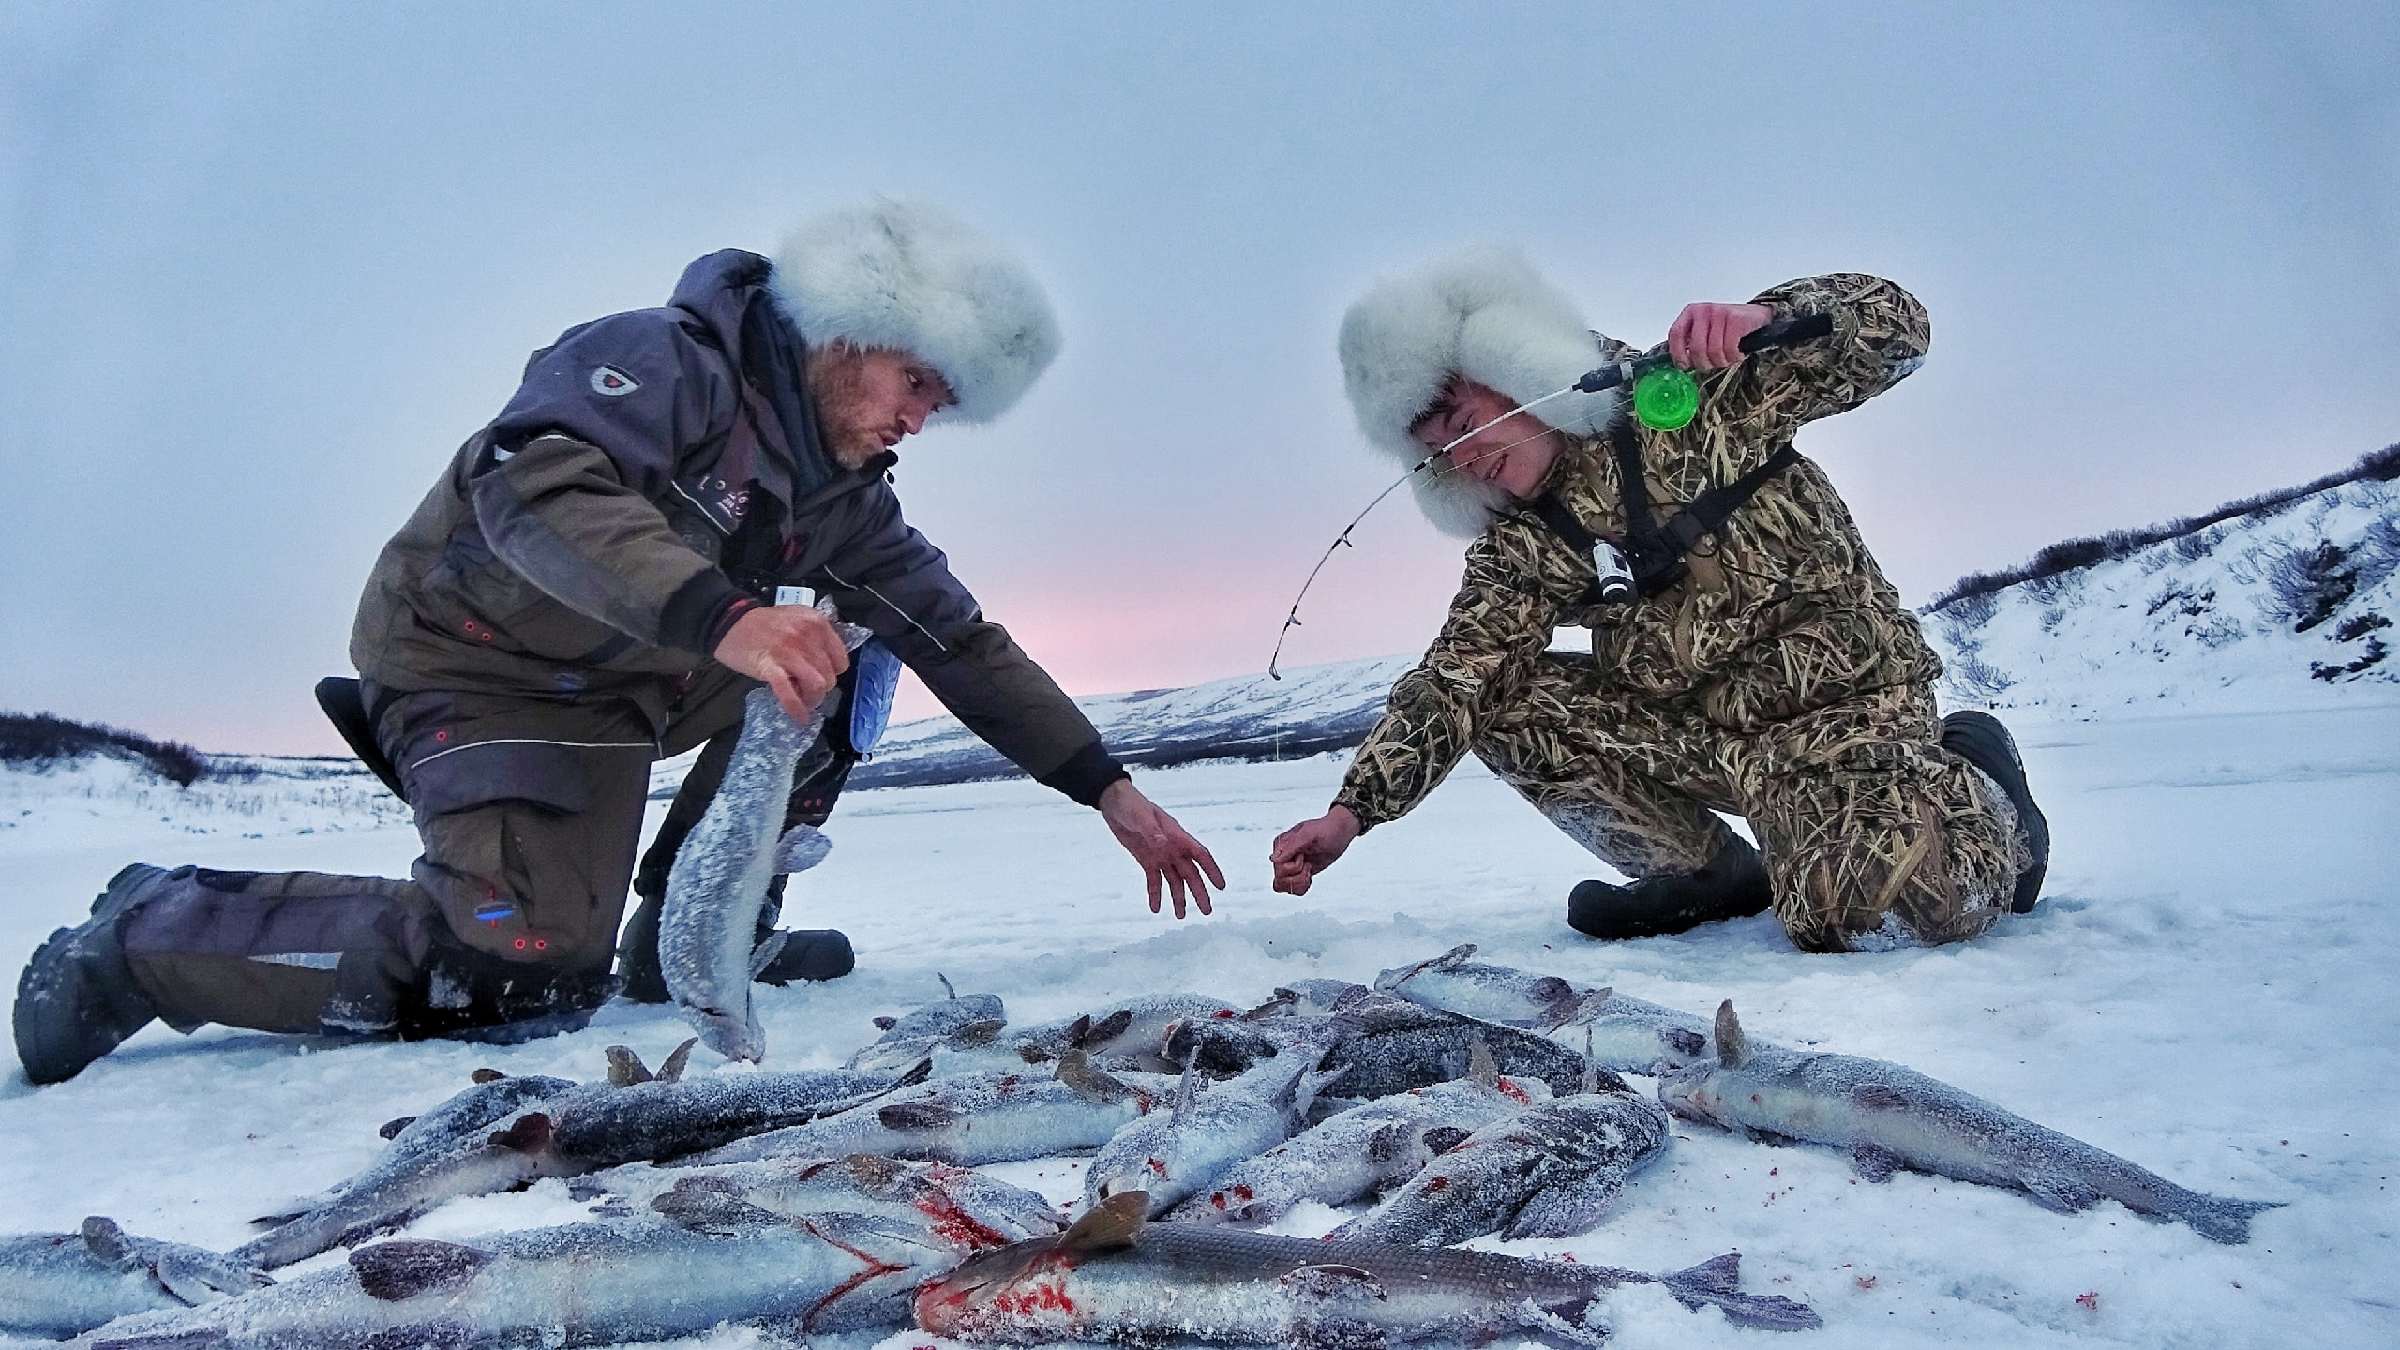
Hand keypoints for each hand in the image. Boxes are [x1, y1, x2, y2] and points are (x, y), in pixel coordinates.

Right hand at [713, 605, 850, 721]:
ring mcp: (788, 651)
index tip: (821, 675)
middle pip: (830, 675)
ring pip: (817, 685)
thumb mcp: (797, 620)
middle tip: (809, 691)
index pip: (841, 659)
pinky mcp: (769, 667)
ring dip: (812, 699)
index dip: (832, 672)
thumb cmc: (763, 624)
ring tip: (804, 701)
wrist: (729, 622)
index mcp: (816, 622)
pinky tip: (800, 717)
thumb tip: (827, 665)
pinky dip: (797, 708)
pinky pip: (789, 693)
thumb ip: (815, 638)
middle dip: (822, 688)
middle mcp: (806, 635)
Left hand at [1099, 780, 1225, 918]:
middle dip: (1199, 892)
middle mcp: (1173, 848)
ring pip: (1175, 880)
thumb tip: (1163, 844)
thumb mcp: (1141, 817)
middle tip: (1206, 910)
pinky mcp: (1147, 860)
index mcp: (1177, 836)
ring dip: (1179, 897)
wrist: (1115, 804)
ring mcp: (1161, 856)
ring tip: (1181, 915)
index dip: (1211, 870)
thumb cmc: (1132, 805)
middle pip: (1190, 873)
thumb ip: (1152, 831)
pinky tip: (1155, 908)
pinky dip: (1155, 894)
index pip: (1200, 855)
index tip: (1220, 886)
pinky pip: (1154, 880)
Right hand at [1269, 805, 1360, 895]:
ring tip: (1309, 869)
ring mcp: (1289, 865)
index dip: (1294, 867)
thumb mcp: (1308, 835)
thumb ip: (1290, 847)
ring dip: (1300, 882)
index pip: (1278, 867)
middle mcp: (1282, 856)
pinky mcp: (1297, 873)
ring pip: (1283, 887)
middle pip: (1280, 880)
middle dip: (1298, 876)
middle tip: (1309, 864)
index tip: (1304, 856)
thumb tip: (1273, 859)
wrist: (1339, 834)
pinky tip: (1309, 876)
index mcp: (1281, 844)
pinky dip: (1302, 886)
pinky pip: (1293, 890)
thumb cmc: (1325, 830)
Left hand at [1667, 302, 1774, 371]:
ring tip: (1726, 358)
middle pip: (1696, 347)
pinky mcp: (1736, 319)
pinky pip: (1729, 349)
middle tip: (1711, 365)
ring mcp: (1719, 313)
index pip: (1676, 334)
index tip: (1684, 366)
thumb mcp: (1704, 331)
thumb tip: (1681, 365)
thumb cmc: (1726, 327)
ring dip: (1721, 361)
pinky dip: (1734, 356)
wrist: (1755, 316)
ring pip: (1713, 351)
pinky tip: (1737, 353)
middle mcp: (1703, 311)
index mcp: (1690, 312)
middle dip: (1704, 363)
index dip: (1678, 353)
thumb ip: (1691, 343)